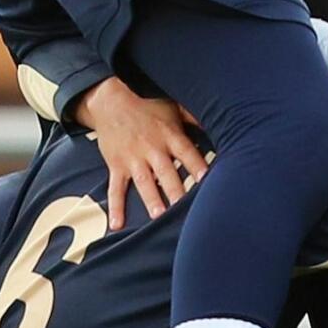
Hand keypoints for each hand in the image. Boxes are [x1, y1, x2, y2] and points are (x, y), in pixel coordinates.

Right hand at [72, 76, 206, 227]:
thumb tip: (218, 123)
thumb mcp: (172, 108)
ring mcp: (133, 159)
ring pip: (144, 182)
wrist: (110, 104)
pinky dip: (115, 207)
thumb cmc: (146, 109)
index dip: (196, 165)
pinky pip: (115, 189)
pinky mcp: (116, 166)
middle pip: (166, 172)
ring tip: (158, 216)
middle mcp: (152, 148)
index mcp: (169, 136)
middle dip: (175, 189)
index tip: (207, 179)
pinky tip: (117, 224)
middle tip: (184, 207)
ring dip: (151, 199)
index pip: (186, 152)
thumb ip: (193, 118)